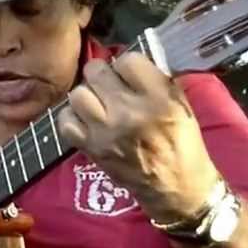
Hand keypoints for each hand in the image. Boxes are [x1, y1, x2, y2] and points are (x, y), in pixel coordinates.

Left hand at [56, 53, 220, 222]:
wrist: (176, 187)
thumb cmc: (182, 143)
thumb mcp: (180, 105)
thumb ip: (154, 81)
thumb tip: (126, 63)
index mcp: (158, 98)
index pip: (127, 60)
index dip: (126, 65)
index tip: (129, 74)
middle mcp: (129, 112)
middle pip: (96, 72)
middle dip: (103, 75)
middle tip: (109, 86)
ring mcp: (105, 130)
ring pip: (77, 94)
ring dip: (87, 95)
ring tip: (98, 103)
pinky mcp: (90, 147)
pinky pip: (65, 121)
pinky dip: (73, 118)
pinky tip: (86, 120)